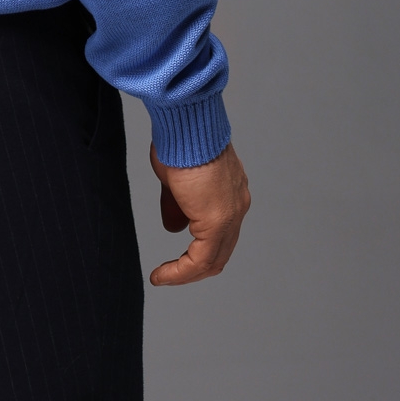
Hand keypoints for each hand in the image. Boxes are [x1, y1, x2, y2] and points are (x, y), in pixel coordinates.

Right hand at [148, 141, 249, 285]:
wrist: (186, 123)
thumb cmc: (179, 139)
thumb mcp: (176, 178)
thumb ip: (178, 204)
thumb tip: (174, 225)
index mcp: (230, 192)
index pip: (220, 231)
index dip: (197, 248)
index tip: (176, 257)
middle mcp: (237, 205)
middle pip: (220, 251)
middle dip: (193, 266)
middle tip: (171, 273)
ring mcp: (232, 214)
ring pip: (213, 259)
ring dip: (186, 272)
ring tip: (163, 277)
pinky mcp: (218, 221)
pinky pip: (201, 259)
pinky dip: (181, 271)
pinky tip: (162, 275)